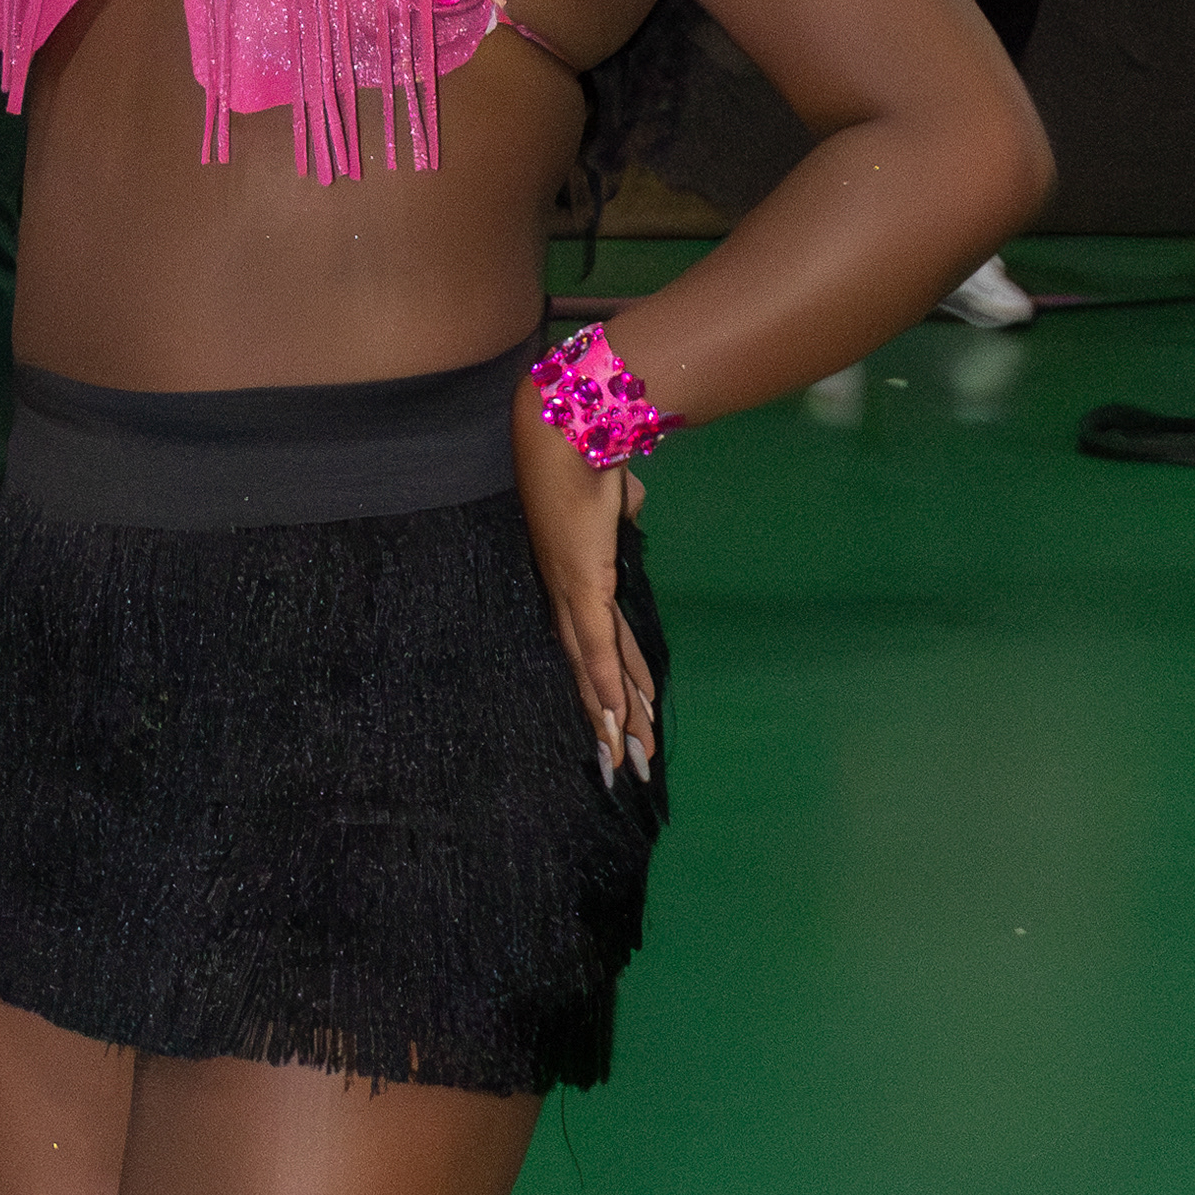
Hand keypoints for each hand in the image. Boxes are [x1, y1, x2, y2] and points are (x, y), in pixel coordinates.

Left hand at [511, 377, 656, 786]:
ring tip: (628, 759)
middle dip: (612, 720)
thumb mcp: (612, 492)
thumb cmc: (586, 454)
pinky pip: (597, 641)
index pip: (596, 644)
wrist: (568, 428)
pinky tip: (615, 714)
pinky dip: (608, 680)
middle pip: (591, 671)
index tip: (622, 721)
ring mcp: (569, 590)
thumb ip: (621, 508)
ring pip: (592, 669)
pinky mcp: (581, 581)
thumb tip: (630, 507)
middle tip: (626, 766)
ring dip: (614, 716)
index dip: (611, 684)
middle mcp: (564, 593)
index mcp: (571, 578)